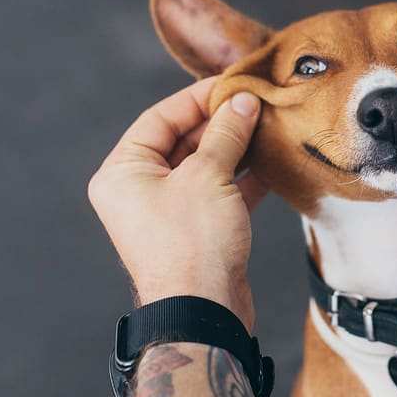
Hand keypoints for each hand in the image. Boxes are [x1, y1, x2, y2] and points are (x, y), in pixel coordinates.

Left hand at [88, 79, 267, 329]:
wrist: (204, 312)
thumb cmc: (192, 246)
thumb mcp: (208, 176)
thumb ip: (226, 134)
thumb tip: (242, 103)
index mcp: (123, 172)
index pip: (160, 117)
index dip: (198, 97)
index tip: (233, 84)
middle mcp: (139, 190)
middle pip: (183, 140)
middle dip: (223, 123)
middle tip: (257, 104)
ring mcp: (169, 211)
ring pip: (206, 166)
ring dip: (238, 148)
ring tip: (269, 127)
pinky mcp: (197, 230)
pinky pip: (220, 191)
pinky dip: (245, 177)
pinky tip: (272, 162)